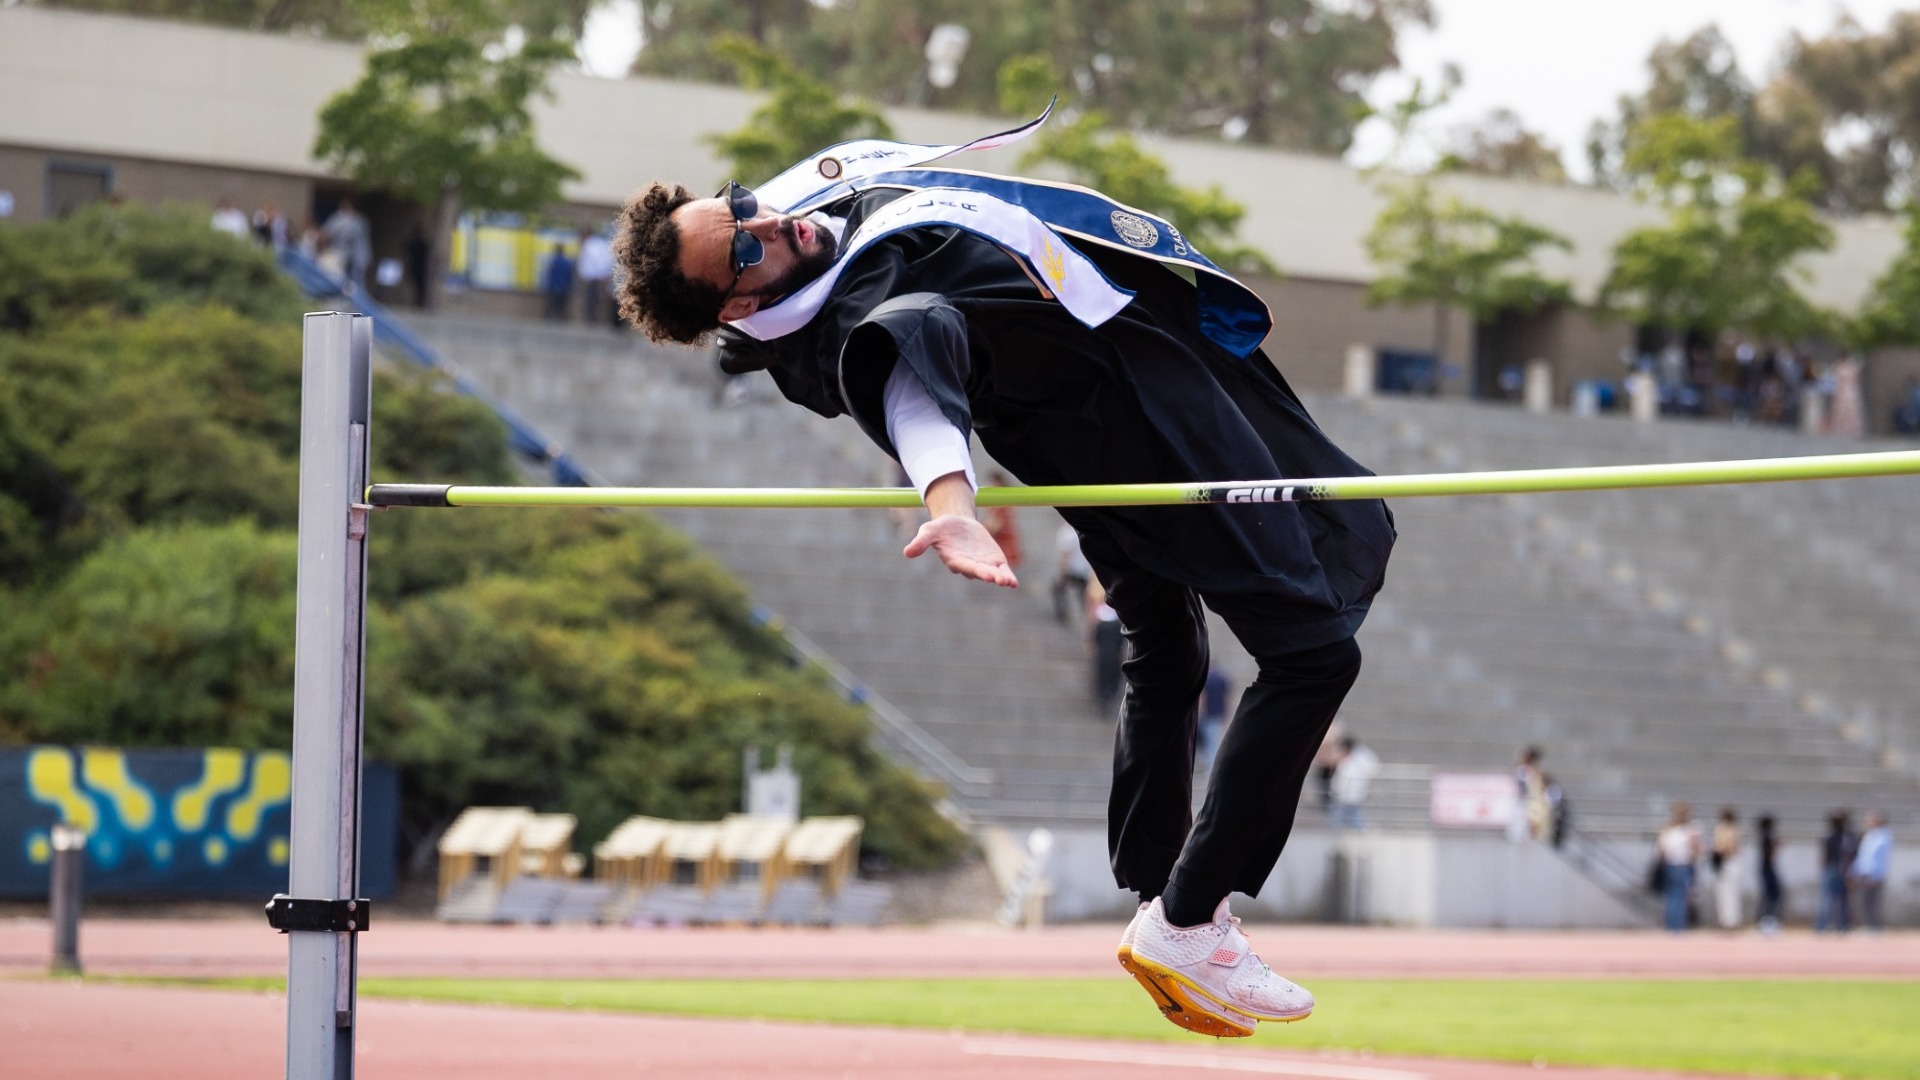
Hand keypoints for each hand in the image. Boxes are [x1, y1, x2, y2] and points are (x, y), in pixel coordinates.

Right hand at [904, 515, 1018, 587]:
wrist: (958, 524)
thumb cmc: (941, 529)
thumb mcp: (929, 531)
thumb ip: (921, 542)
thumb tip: (906, 553)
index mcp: (954, 560)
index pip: (962, 565)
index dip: (971, 568)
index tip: (978, 572)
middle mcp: (969, 566)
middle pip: (979, 571)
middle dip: (987, 574)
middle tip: (996, 578)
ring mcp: (983, 565)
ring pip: (992, 573)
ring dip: (1000, 578)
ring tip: (1008, 582)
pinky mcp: (994, 561)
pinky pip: (1002, 571)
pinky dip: (1007, 576)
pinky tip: (1013, 583)